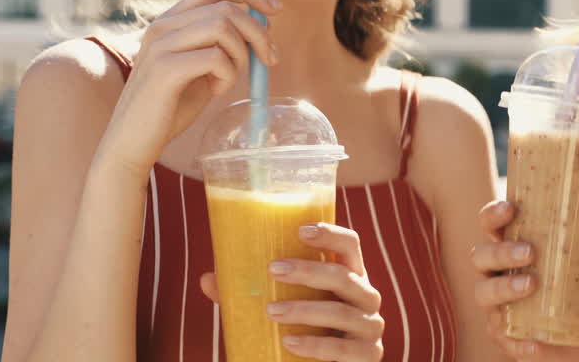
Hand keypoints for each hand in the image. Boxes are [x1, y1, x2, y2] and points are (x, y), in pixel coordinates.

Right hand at [97, 0, 280, 176]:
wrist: (135, 141)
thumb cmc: (172, 106)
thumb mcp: (203, 68)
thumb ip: (225, 44)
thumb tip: (265, 24)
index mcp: (172, 20)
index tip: (276, 9)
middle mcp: (163, 25)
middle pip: (227, 8)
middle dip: (259, 32)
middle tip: (270, 59)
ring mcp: (161, 45)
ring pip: (223, 28)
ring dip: (241, 56)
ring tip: (228, 80)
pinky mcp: (165, 68)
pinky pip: (215, 57)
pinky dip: (228, 75)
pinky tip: (216, 91)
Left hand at [201, 223, 383, 360]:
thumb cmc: (307, 332)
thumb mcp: (287, 308)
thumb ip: (250, 296)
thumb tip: (208, 279)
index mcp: (350, 277)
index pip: (350, 245)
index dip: (331, 234)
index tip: (300, 229)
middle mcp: (366, 297)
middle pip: (345, 276)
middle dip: (309, 271)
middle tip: (273, 269)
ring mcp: (371, 328)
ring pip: (341, 312)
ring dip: (305, 310)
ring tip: (271, 311)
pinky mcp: (369, 356)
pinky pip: (342, 349)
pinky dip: (316, 346)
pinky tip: (290, 342)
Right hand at [470, 200, 578, 359]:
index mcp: (514, 249)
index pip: (492, 225)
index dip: (493, 215)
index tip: (511, 207)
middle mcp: (498, 274)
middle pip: (482, 255)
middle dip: (501, 251)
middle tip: (530, 251)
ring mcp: (497, 307)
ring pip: (483, 293)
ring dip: (504, 287)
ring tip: (532, 285)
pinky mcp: (504, 337)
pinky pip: (502, 337)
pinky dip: (517, 340)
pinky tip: (534, 342)